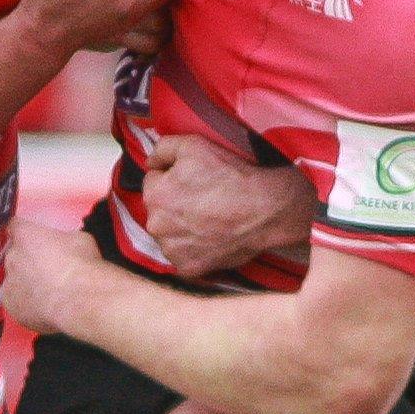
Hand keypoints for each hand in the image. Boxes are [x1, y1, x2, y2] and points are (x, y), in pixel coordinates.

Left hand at [3, 219, 103, 334]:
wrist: (79, 299)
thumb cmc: (81, 265)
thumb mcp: (78, 239)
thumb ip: (62, 240)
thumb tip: (64, 245)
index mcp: (25, 235)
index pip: (15, 226)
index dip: (25, 233)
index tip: (33, 238)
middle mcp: (12, 257)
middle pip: (15, 255)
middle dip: (27, 260)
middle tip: (47, 268)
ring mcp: (9, 283)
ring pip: (15, 280)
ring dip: (26, 283)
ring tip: (47, 292)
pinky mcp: (11, 306)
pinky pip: (17, 302)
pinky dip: (27, 304)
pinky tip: (43, 308)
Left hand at [142, 136, 313, 277]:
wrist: (263, 209)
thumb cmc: (230, 176)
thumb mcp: (194, 145)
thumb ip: (163, 149)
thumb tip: (150, 161)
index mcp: (155, 196)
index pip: (153, 182)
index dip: (172, 177)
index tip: (193, 180)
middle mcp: (157, 227)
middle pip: (159, 210)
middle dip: (174, 204)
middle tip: (203, 199)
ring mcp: (172, 250)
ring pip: (169, 234)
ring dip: (181, 228)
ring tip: (208, 219)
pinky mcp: (189, 268)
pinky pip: (183, 255)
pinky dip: (193, 248)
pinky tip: (210, 236)